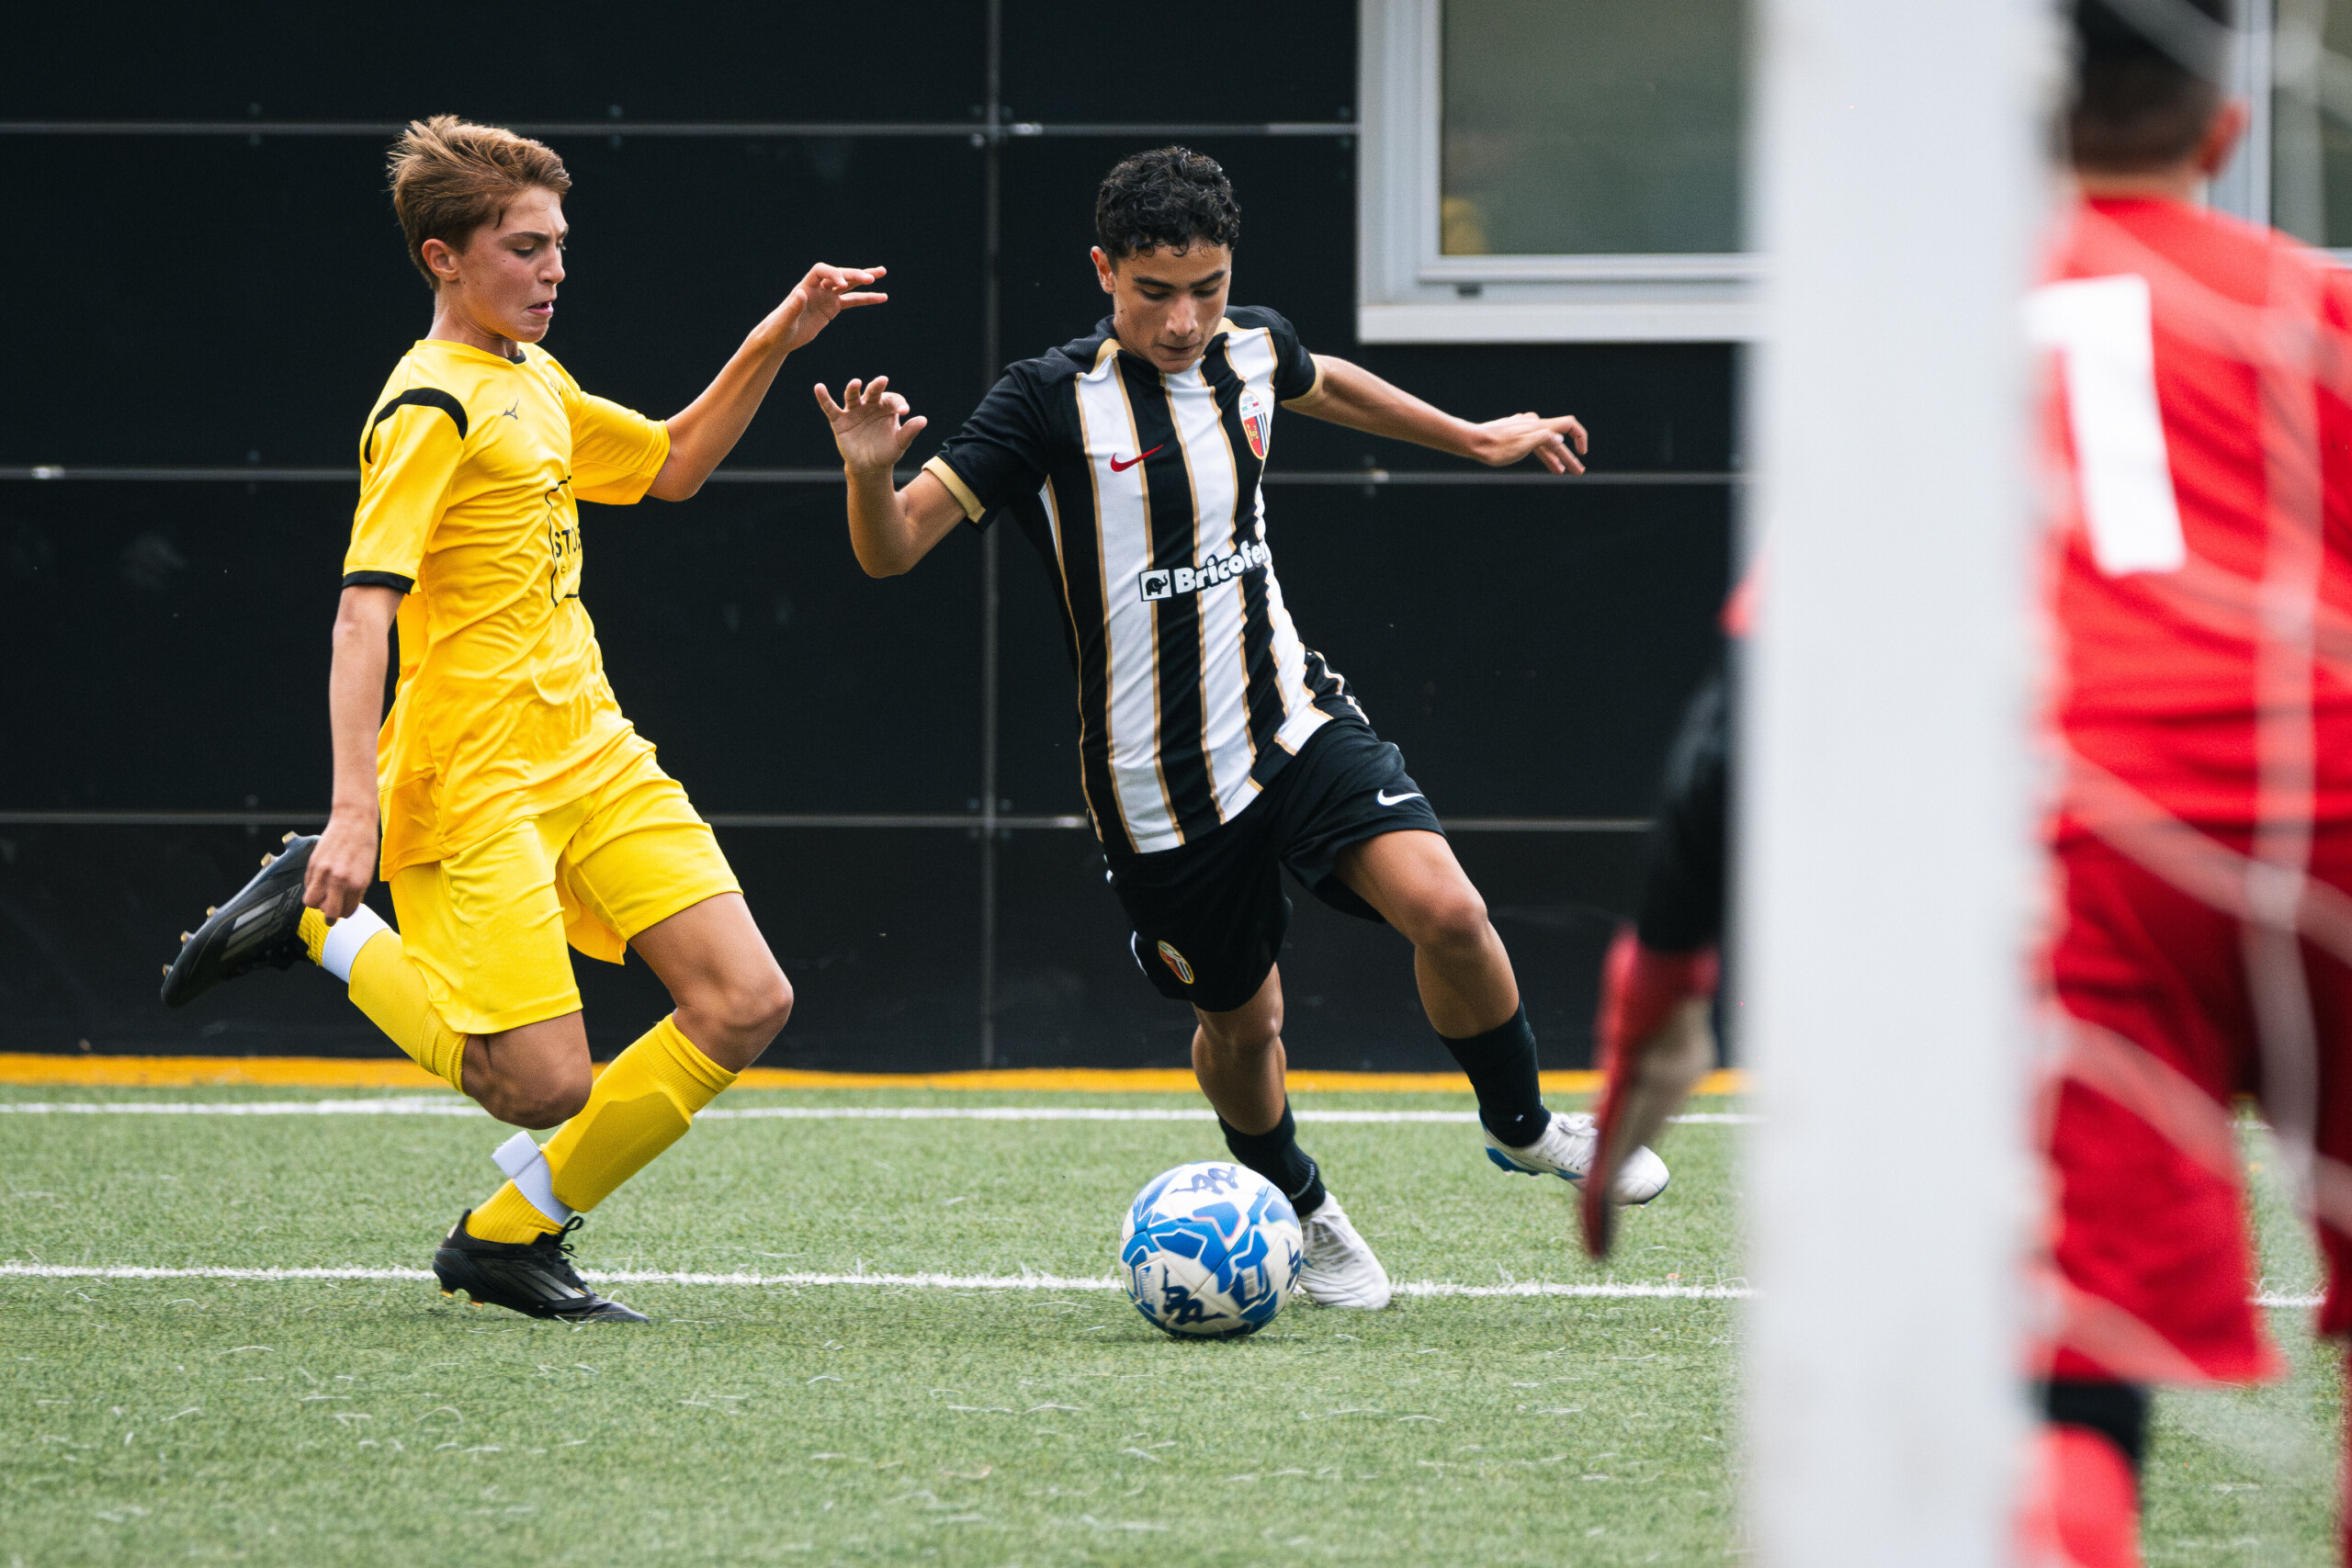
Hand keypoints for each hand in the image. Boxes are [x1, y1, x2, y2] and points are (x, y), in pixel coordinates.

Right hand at [305, 806, 379, 921]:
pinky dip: (313, 887)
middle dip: (330, 914)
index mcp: (357, 883)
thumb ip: (356, 891)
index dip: (346, 912)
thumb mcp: (368, 872)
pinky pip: (307, 886)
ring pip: (311, 902)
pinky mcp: (312, 864)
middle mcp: (339, 880)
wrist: (354, 821)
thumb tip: (345, 907)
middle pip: (328, 912)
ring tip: (324, 896)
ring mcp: (324, 872)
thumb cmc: (364, 845)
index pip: (347, 912)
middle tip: (332, 910)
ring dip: (317, 903)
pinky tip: (321, 880)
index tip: (345, 908)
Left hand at [766, 263, 887, 354]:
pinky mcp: (832, 308)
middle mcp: (817, 288)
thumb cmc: (777, 329)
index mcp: (804, 286)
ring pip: (848, 284)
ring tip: (882, 273)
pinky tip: (881, 297)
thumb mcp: (784, 321)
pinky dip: (866, 299)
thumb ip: (792, 307)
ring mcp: (826, 297)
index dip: (833, 274)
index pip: (820, 271)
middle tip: (871, 278)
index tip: (843, 284)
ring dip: (864, 278)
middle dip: (854, 275)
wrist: (779, 338)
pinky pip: (852, 301)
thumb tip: (800, 293)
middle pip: (838, 274)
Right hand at [814, 376, 928, 475]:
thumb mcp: (900, 443)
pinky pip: (830, 408)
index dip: (898, 403)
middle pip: (873, 392)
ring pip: (853, 396)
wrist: (869, 468)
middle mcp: (870, 406)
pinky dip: (824, 398)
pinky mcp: (839, 420)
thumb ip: (909, 431)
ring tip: (856, 383)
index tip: (905, 412)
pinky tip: (818, 387)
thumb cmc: (886, 452)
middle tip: (883, 380)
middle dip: (877, 386)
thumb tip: (923, 420)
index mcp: (886, 408)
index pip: (892, 400)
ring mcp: (854, 411)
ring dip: (854, 389)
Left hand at [1468, 412, 1587, 474]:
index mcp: (1539, 426)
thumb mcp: (1522, 445)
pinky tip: (1546, 463)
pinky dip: (1543, 454)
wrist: (1472, 442)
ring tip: (1562, 472)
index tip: (1582, 454)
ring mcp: (1524, 429)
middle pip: (1558, 440)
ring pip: (1545, 444)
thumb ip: (1543, 439)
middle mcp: (1534, 424)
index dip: (1580, 437)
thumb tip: (1560, 440)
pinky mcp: (1516, 434)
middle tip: (1578, 472)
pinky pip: (1535, 444)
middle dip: (1569, 457)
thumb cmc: (1495, 447)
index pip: (1569, 425)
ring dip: (1556, 458)